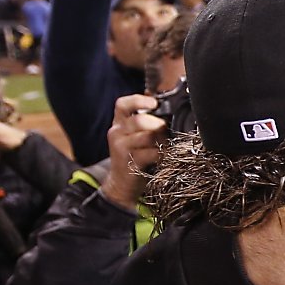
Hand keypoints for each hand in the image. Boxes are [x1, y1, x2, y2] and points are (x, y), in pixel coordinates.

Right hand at [100, 92, 165, 210]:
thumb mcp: (135, 136)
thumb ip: (146, 122)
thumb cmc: (134, 156)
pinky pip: (150, 153)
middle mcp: (117, 132)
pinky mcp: (129, 162)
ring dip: (161, 140)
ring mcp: (121, 147)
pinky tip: (162, 157)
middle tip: (165, 131)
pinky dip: (160, 154)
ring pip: (146, 136)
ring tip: (164, 145)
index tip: (154, 102)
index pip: (122, 104)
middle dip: (157, 124)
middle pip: (139, 121)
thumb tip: (167, 109)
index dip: (138, 100)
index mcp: (119, 123)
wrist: (121, 184)